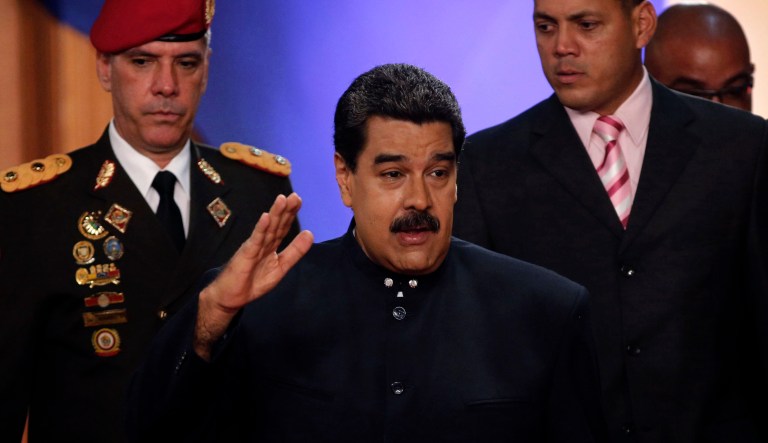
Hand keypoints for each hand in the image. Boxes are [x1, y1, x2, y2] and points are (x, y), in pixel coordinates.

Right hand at [194, 193, 312, 359]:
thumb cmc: (253, 282)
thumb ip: (295, 251)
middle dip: (285, 210)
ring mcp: (253, 247)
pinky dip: (260, 229)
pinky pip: (255, 241)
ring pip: (266, 229)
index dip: (290, 214)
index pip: (282, 227)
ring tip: (282, 200)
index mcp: (271, 246)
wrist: (231, 297)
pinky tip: (265, 218)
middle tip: (294, 196)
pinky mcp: (245, 255)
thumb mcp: (281, 267)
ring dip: (274, 214)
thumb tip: (310, 233)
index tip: (298, 200)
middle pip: (276, 224)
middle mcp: (263, 243)